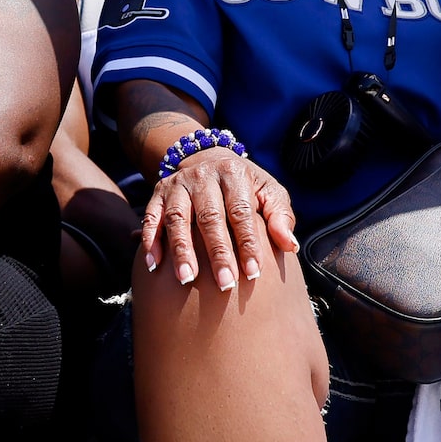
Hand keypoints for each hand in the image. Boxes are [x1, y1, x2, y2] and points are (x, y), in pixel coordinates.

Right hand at [138, 145, 296, 291]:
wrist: (207, 158)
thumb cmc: (244, 185)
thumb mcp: (268, 191)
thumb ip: (280, 216)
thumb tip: (289, 245)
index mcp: (233, 174)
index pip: (240, 212)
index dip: (247, 243)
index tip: (253, 273)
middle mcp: (203, 176)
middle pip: (209, 218)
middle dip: (217, 252)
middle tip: (225, 283)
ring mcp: (177, 184)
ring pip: (178, 219)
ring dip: (181, 250)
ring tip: (187, 279)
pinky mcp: (158, 194)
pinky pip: (151, 218)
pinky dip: (151, 241)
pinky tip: (154, 265)